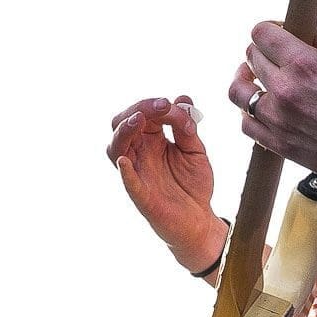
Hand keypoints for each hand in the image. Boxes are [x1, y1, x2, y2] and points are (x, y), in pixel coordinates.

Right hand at [108, 95, 224, 270]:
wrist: (200, 219)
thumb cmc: (193, 184)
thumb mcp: (195, 150)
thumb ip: (187, 127)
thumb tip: (182, 97)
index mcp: (151, 140)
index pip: (143, 114)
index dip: (155, 105)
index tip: (175, 104)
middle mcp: (139, 154)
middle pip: (122, 125)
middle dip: (139, 110)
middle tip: (161, 106)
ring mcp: (137, 173)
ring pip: (116, 149)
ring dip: (125, 131)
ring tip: (138, 119)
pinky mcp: (141, 195)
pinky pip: (128, 182)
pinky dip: (124, 171)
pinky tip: (125, 160)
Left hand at [228, 23, 316, 190]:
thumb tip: (308, 26)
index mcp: (305, 64)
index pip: (261, 33)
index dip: (268, 29)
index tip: (276, 32)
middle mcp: (286, 90)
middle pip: (251, 57)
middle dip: (263, 51)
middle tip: (275, 55)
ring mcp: (279, 120)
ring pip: (239, 91)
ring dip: (247, 80)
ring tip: (256, 79)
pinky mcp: (279, 144)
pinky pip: (247, 123)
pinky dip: (251, 112)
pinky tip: (264, 107)